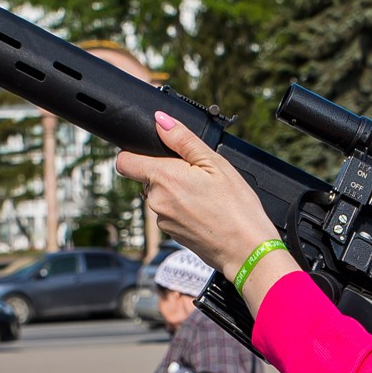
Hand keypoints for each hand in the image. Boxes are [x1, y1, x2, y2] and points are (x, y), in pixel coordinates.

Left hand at [114, 112, 280, 283]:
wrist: (247, 251)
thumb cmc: (237, 209)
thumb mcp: (215, 164)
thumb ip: (183, 140)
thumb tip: (161, 121)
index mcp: (164, 178)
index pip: (125, 161)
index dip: (136, 153)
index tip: (155, 153)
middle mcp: (156, 200)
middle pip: (147, 177)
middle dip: (167, 172)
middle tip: (198, 176)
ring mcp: (162, 220)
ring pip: (160, 195)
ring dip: (176, 192)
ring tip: (206, 197)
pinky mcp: (170, 234)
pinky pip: (169, 213)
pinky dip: (183, 209)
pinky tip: (205, 211)